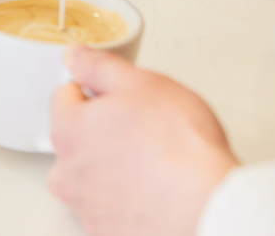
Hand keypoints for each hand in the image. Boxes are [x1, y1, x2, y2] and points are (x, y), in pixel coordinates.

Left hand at [48, 45, 238, 235]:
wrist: (208, 209)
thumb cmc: (181, 148)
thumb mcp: (142, 83)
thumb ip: (99, 66)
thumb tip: (76, 56)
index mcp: (68, 130)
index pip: (66, 95)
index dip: (97, 91)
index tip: (121, 98)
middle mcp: (67, 172)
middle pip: (76, 138)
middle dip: (103, 130)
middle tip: (144, 131)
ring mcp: (86, 208)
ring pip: (92, 175)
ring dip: (113, 168)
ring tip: (152, 165)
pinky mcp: (106, 233)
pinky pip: (110, 208)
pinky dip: (127, 201)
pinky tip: (154, 193)